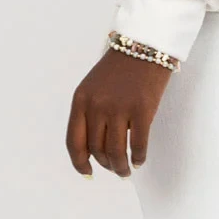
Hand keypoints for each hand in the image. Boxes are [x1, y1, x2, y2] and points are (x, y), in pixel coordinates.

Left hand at [66, 47, 173, 177]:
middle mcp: (97, 106)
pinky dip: (138, 157)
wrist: (144, 45)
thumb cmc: (120, 68)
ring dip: (121, 167)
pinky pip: (138, 145)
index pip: (74, 141)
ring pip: (116, 152)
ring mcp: (119, 108)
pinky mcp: (142, 110)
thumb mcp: (94, 87)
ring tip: (126, 170)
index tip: (87, 173)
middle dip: (106, 165)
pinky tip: (139, 160)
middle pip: (97, 150)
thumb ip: (89, 113)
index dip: (79, 163)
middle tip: (115, 169)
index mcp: (81, 100)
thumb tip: (94, 149)